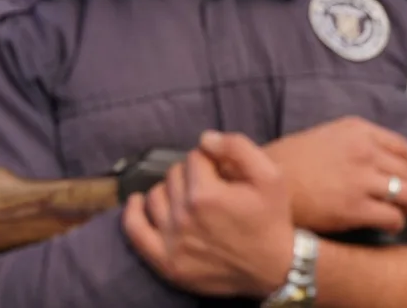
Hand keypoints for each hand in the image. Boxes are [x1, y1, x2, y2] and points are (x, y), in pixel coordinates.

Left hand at [123, 132, 292, 298]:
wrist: (274, 267)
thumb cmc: (272, 219)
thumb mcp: (270, 176)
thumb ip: (238, 147)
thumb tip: (205, 139)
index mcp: (207, 195)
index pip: (194, 157)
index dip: (210, 159)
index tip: (221, 170)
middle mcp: (184, 217)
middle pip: (174, 174)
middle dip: (192, 174)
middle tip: (210, 186)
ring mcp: (172, 241)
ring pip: (155, 196)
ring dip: (170, 190)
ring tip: (189, 197)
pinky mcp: (165, 261)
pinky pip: (134, 229)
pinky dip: (132, 211)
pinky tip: (138, 202)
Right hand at [263, 117, 406, 233]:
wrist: (264, 181)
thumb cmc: (289, 162)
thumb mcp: (324, 137)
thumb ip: (354, 143)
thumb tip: (381, 161)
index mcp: (357, 130)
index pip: (402, 147)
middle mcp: (364, 151)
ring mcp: (361, 179)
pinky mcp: (356, 207)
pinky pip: (393, 216)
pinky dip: (397, 223)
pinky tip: (390, 225)